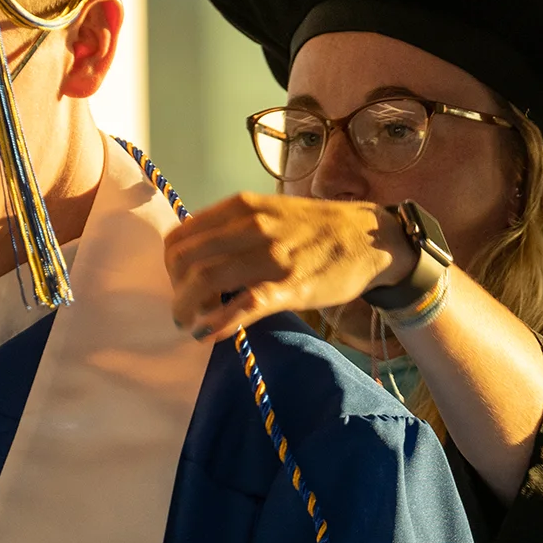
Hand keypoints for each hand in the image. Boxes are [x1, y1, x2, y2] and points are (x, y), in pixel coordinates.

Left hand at [163, 193, 413, 342]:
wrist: (370, 237)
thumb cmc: (314, 229)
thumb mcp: (268, 213)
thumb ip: (232, 229)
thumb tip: (194, 258)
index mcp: (241, 208)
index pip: (180, 238)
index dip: (171, 268)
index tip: (181, 284)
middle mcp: (251, 227)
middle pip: (186, 261)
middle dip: (176, 292)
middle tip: (185, 310)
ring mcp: (271, 257)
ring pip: (206, 281)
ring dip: (189, 310)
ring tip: (192, 325)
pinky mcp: (291, 286)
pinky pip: (244, 305)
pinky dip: (219, 323)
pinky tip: (209, 334)